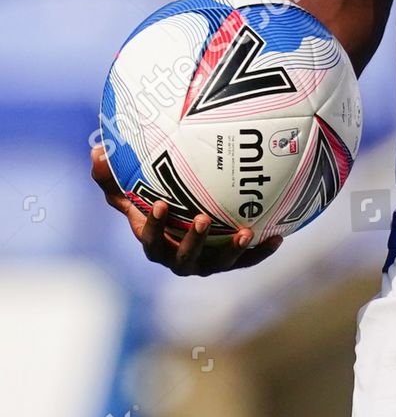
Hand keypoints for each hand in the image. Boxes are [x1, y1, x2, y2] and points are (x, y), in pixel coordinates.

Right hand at [91, 145, 283, 275]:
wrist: (185, 213)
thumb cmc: (153, 196)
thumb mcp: (130, 185)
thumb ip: (112, 174)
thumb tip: (96, 152)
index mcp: (154, 242)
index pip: (150, 239)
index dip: (154, 227)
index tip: (160, 205)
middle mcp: (179, 257)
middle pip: (184, 258)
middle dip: (194, 242)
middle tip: (204, 219)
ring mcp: (206, 262)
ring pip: (219, 263)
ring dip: (232, 251)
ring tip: (246, 232)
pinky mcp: (231, 259)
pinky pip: (248, 259)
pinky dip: (261, 251)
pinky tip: (278, 237)